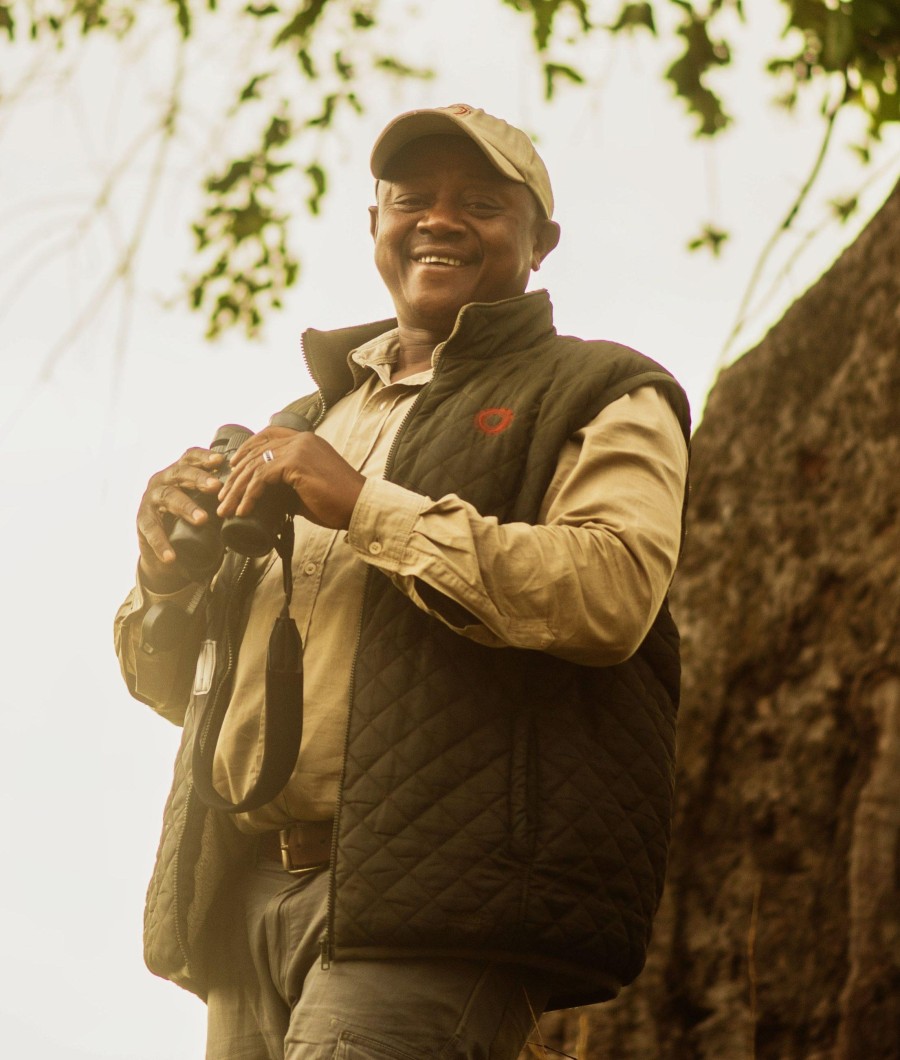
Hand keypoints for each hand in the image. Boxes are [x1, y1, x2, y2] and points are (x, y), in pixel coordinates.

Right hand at [137, 448, 224, 590]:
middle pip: (179, 473)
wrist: (163, 549)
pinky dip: (161, 543)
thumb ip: (218, 499)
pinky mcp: (142, 521)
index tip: (220, 460)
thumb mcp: (202, 504)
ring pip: (168, 497)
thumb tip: (251, 496)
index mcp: (178, 473)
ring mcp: (150, 499)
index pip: (189, 458)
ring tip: (202, 519)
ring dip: (186, 506)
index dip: (203, 457)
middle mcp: (162, 480)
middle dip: (199, 478)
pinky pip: (151, 530)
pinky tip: (171, 555)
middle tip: (217, 486)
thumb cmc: (186, 519)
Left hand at [217, 427, 364, 530]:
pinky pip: (261, 477)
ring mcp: (298, 448)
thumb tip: (266, 495)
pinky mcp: (296, 463)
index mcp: (306, 440)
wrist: (359, 506)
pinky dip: (249, 495)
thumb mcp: (308, 487)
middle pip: (256, 451)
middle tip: (223, 496)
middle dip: (235, 476)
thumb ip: (287, 484)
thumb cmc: (338, 502)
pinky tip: (244, 509)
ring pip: (255, 465)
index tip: (232, 467)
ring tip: (227, 508)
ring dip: (237, 489)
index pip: (267, 436)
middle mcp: (301, 439)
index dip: (246, 449)